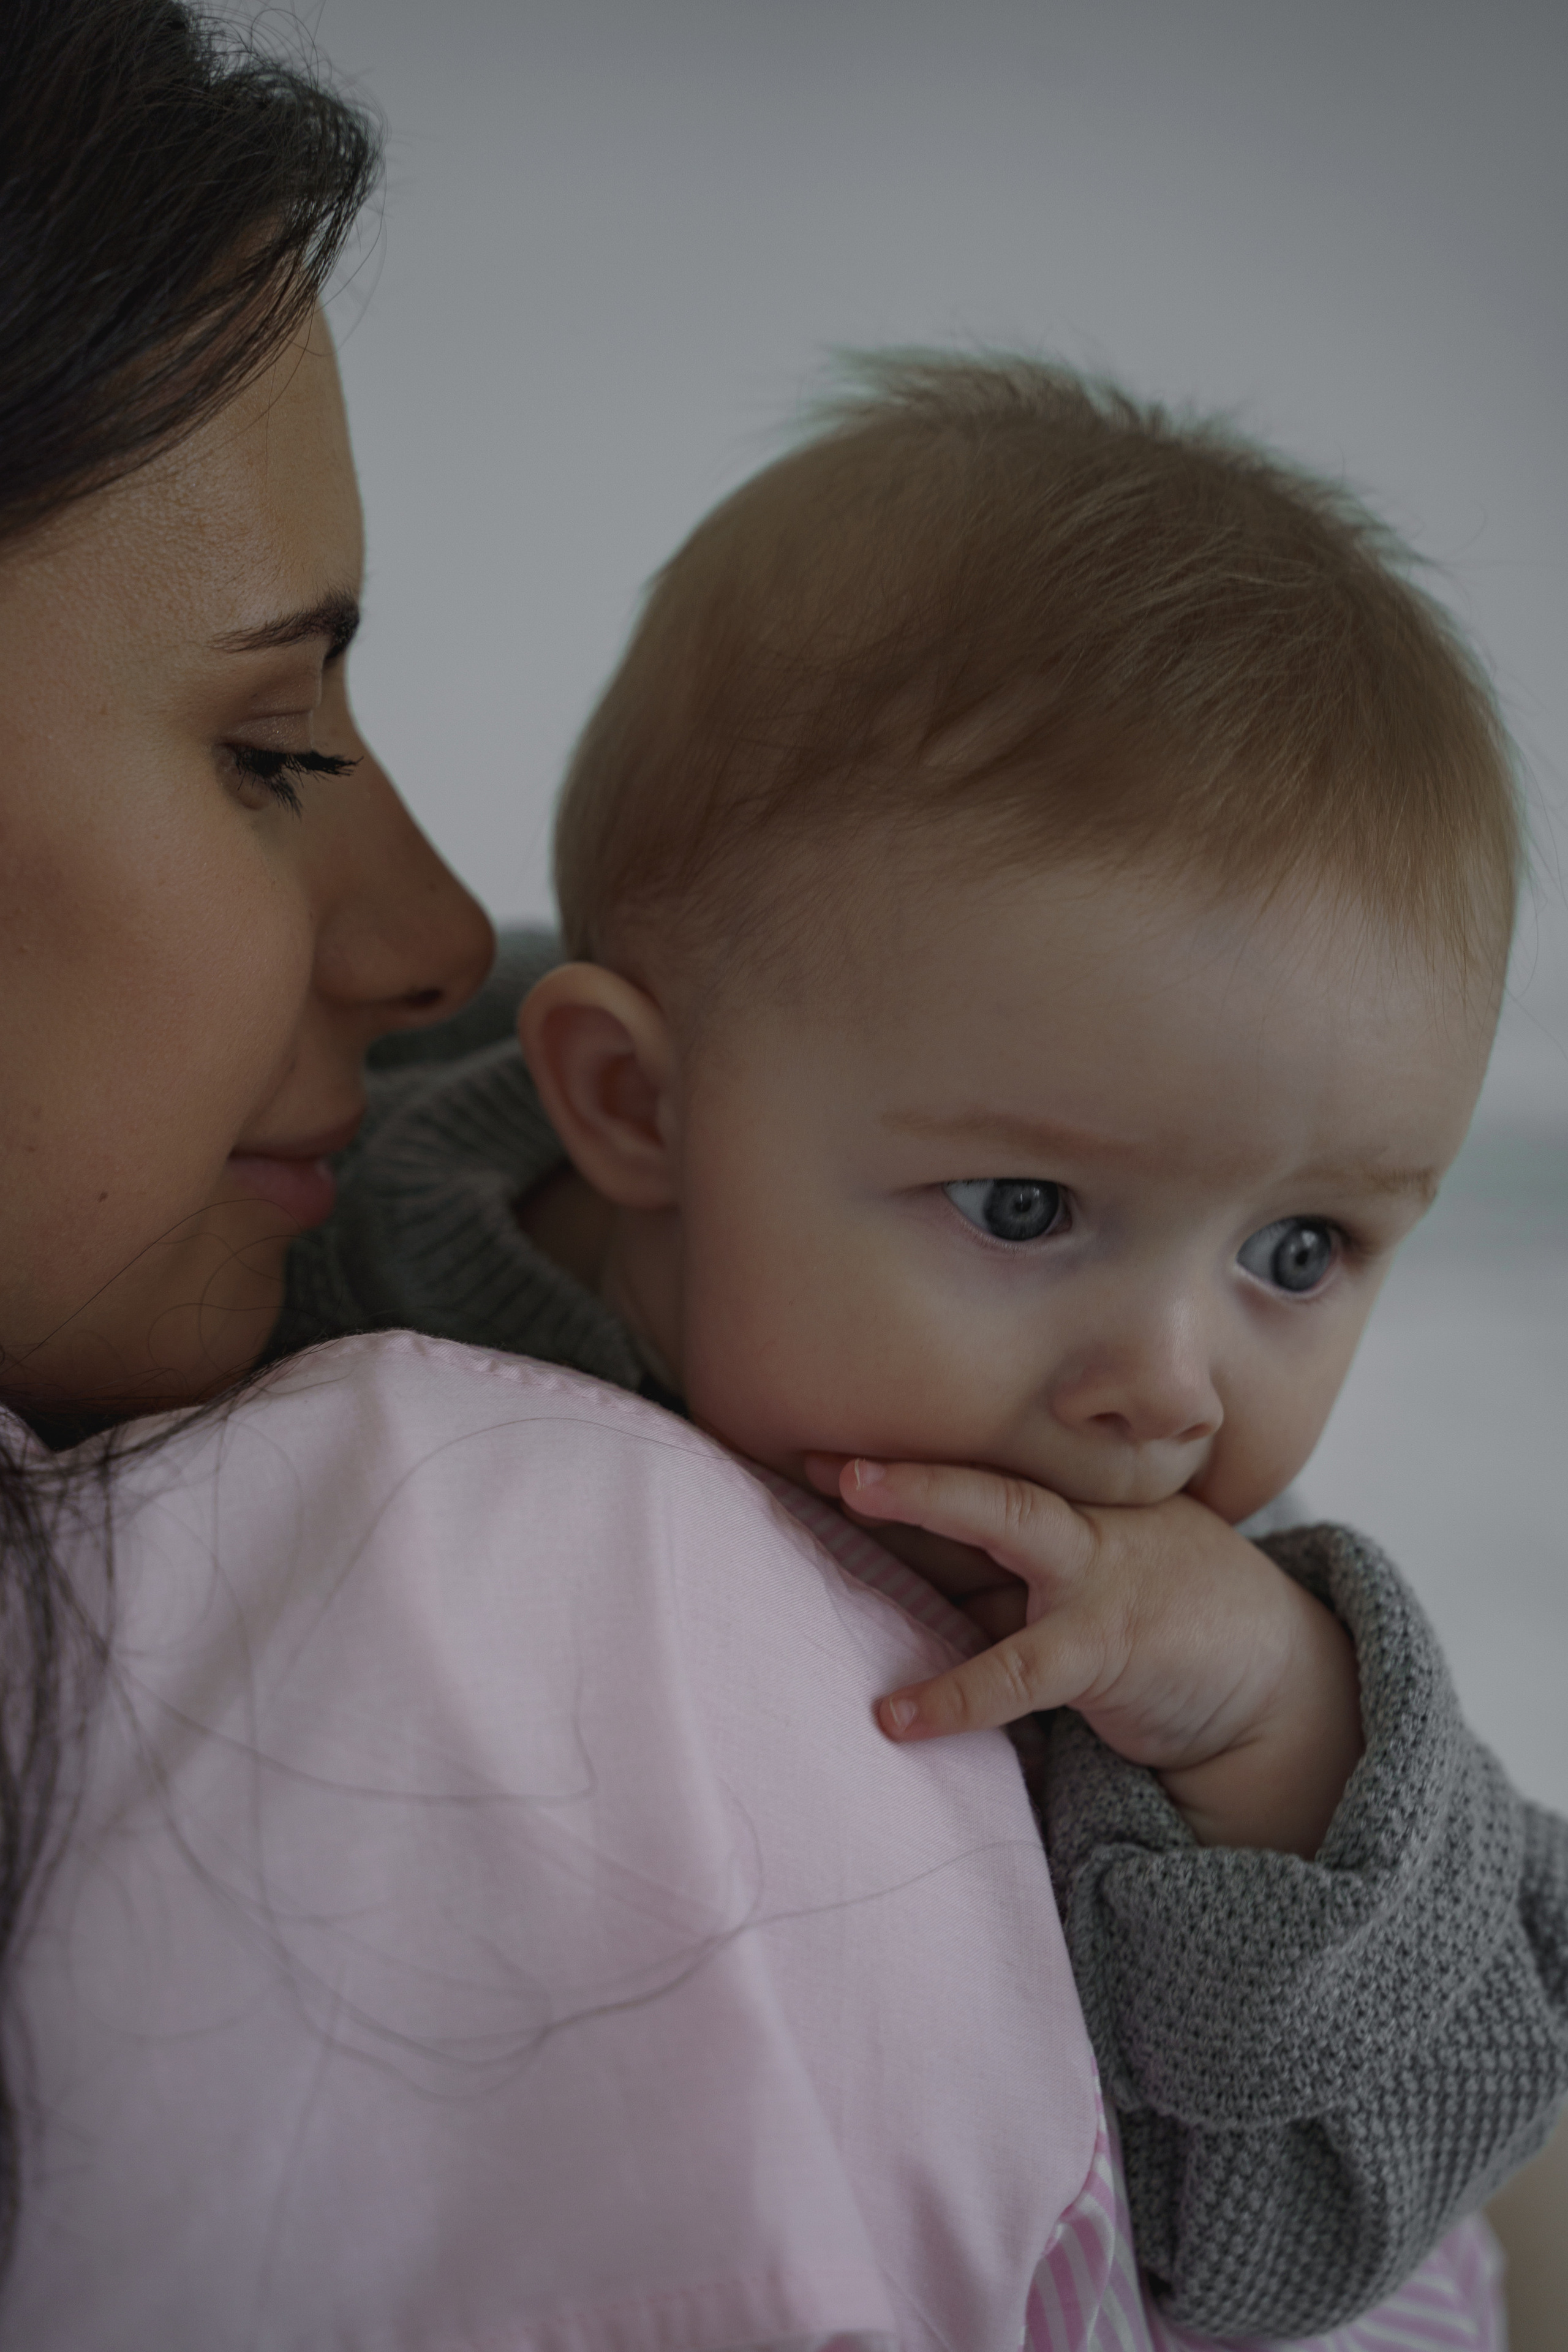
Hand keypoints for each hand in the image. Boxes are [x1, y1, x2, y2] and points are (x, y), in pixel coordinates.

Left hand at [804, 1455, 1362, 1857]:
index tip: (830, 1459)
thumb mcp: (1091, 1593)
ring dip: (925, 1509)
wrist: (1282, 1680)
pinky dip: (956, 1693)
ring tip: (846, 1497)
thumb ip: (1011, 1591)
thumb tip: (907, 1595)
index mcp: (1079, 1514)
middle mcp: (1085, 1528)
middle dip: (904, 1465)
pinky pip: (1021, 1670)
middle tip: (821, 1455)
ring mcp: (1100, 1577)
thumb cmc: (1172, 1627)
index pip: (986, 1488)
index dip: (908, 1475)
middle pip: (987, 1483)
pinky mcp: (1111, 1647)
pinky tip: (896, 1715)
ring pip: (1006, 1529)